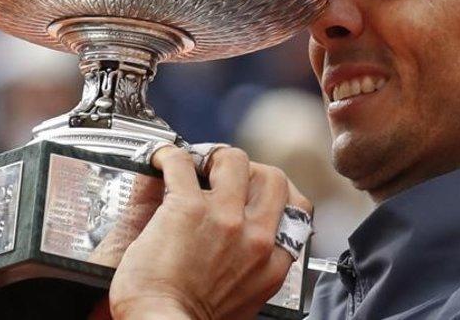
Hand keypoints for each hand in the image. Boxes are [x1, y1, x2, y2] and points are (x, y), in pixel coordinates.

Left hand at [109, 145, 311, 319]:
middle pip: (273, 177)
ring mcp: (223, 218)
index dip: (273, 195)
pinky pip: (182, 162)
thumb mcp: (247, 300)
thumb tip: (252, 252)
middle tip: (228, 176)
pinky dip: (169, 156)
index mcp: (272, 262)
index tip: (256, 193)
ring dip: (216, 158)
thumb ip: (256, 269)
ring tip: (199, 167)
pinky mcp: (187, 207)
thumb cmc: (192, 319)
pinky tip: (163, 161)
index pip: (297, 209)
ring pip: (234, 159)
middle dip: (252, 170)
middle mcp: (255, 237)